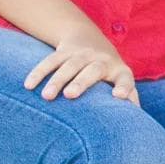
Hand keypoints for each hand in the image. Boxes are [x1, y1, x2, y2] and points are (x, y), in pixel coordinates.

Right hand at [24, 27, 139, 106]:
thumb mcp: (121, 81)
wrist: (90, 39)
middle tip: (70, 95)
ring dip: (57, 80)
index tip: (118, 96)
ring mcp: (82, 54)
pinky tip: (28, 86)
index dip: (124, 86)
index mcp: (120, 71)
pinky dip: (39, 72)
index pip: (125, 79)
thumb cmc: (108, 73)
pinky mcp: (64, 51)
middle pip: (93, 69)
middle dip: (82, 82)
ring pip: (69, 65)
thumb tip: (136, 124)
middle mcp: (102, 60)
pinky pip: (50, 60)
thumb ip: (129, 99)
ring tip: (47, 97)